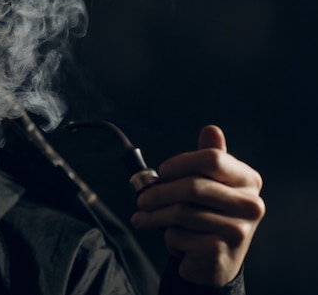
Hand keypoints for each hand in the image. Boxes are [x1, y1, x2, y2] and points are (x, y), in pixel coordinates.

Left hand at [130, 125, 264, 286]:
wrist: (218, 262)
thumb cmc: (211, 215)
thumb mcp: (212, 184)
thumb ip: (210, 158)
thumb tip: (211, 129)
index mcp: (248, 180)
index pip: (212, 158)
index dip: (181, 162)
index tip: (163, 171)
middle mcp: (250, 205)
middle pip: (192, 187)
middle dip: (159, 193)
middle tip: (142, 200)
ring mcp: (238, 230)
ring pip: (181, 213)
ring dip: (154, 216)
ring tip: (144, 218)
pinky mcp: (219, 252)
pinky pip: (178, 236)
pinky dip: (168, 238)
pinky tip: (173, 240)